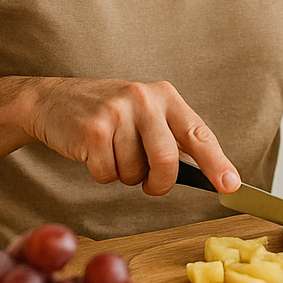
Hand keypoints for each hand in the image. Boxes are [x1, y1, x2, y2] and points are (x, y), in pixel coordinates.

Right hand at [27, 78, 239, 196]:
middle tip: (151, 184)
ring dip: (125, 175)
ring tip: (112, 151)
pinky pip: (108, 174)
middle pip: (168, 160)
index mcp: (165, 96)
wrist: (52, 101)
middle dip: (160, 183)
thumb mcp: (145, 114)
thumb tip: (208, 174)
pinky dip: (102, 174)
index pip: (198, 134)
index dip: (217, 163)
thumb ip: (172, 138)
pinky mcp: (92, 130)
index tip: (231, 186)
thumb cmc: (107, 115)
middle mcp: (144, 99)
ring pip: (135, 172)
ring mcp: (117, 113)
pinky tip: (93, 152)